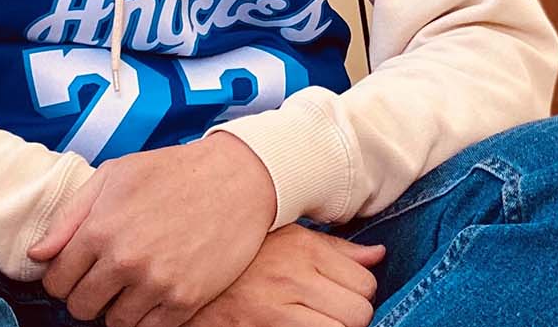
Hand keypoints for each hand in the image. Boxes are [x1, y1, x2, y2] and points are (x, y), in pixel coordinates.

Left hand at [29, 132, 278, 326]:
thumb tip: (38, 255)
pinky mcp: (184, 300)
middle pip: (80, 307)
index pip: (55, 281)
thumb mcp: (114, 176)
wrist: (236, 179)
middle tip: (105, 279)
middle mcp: (123, 260)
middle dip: (86, 296)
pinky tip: (153, 294)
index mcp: (99, 229)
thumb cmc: (173, 172)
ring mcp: (155, 283)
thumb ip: (69, 216)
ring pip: (113, 324)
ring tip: (132, 284)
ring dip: (117, 308)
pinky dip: (146, 318)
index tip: (78, 271)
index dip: (63, 278)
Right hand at [190, 226, 384, 326]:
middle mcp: (292, 278)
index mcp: (302, 249)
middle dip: (350, 318)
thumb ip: (334, 249)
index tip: (341, 294)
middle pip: (359, 312)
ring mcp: (275, 311)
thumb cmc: (237, 258)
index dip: (358, 293)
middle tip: (328, 313)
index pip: (365, 282)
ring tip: (312, 321)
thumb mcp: (284, 238)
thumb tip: (377, 256)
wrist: (180, 276)